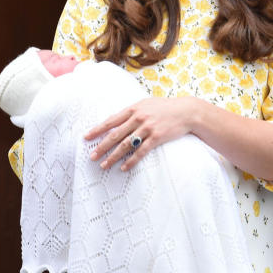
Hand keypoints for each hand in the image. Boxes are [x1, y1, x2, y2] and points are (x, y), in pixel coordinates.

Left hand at [83, 96, 200, 170]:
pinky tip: (124, 168)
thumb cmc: (166, 107)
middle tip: (92, 156)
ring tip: (104, 165)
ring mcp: (147, 128)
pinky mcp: (157, 137)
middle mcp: (139, 118)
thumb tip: (118, 119)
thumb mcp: (147, 104)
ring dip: (113, 156)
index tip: (86, 137)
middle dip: (101, 146)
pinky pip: (141, 152)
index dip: (98, 129)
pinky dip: (131, 161)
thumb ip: (133, 111)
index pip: (111, 120)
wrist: (186, 111)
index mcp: (134, 109)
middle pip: (115, 134)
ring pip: (125, 145)